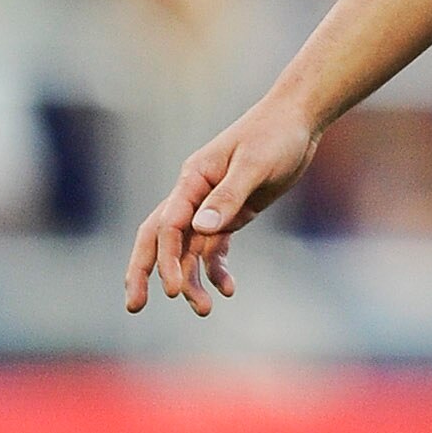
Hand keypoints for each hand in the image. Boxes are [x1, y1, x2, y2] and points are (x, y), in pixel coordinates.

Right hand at [123, 94, 319, 317]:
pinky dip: (217, 269)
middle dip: (145, 272)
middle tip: (134, 306)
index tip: (172, 289)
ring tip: (203, 310)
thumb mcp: (254, 165)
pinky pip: (215, 247)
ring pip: (189, 249)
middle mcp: (194, 195)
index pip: (168, 224)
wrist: (297, 121)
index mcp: (192, 179)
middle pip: (160, 238)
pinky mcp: (232, 213)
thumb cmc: (275, 136)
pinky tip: (228, 289)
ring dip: (191, 280)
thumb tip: (200, 227)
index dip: (165, 258)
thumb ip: (228, 196)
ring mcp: (211, 206)